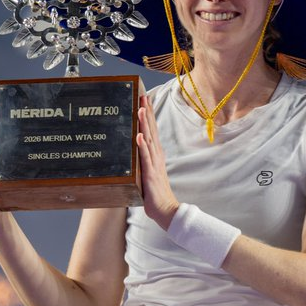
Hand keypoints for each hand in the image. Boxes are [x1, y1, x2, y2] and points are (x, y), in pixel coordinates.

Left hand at [136, 95, 178, 229]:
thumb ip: (146, 159)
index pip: (152, 130)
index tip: (144, 99)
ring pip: (148, 140)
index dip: (149, 114)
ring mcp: (154, 164)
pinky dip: (142, 146)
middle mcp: (156, 156)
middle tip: (142, 96)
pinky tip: (139, 136)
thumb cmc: (155, 193)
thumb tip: (141, 147)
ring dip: (144, 124)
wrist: (166, 210)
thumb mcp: (149, 172)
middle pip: (151, 130)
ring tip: (140, 109)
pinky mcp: (150, 174)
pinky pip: (145, 158)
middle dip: (147, 112)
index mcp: (156, 155)